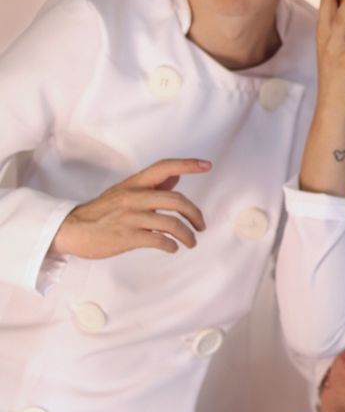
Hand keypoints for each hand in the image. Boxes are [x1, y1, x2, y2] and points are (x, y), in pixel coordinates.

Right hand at [50, 158, 210, 257]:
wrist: (71, 229)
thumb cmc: (101, 211)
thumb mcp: (125, 191)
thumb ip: (152, 185)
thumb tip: (176, 177)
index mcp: (135, 183)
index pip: (165, 167)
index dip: (188, 164)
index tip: (207, 165)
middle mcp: (134, 197)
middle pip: (176, 200)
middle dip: (195, 214)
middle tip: (202, 225)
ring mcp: (131, 217)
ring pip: (171, 223)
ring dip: (187, 234)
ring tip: (191, 242)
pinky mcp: (127, 237)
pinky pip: (159, 240)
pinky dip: (171, 245)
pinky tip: (172, 248)